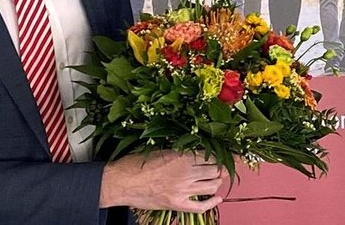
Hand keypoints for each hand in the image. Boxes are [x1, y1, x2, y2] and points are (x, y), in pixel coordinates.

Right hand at [99, 150, 223, 212]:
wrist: (120, 182)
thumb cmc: (135, 163)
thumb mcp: (158, 150)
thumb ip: (178, 151)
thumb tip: (194, 151)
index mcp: (179, 155)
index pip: (210, 154)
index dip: (224, 155)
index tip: (234, 153)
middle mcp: (184, 172)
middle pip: (213, 170)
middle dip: (223, 167)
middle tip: (226, 164)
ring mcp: (181, 190)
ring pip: (211, 186)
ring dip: (218, 181)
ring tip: (218, 177)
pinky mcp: (177, 204)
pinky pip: (201, 205)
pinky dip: (212, 202)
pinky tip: (217, 198)